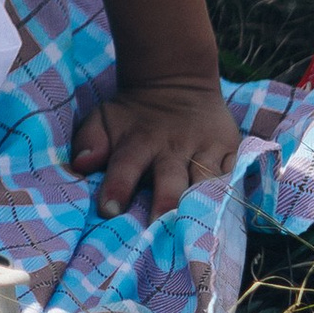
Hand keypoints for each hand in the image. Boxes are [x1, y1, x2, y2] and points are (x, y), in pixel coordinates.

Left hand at [73, 77, 241, 223]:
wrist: (176, 81)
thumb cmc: (133, 115)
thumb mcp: (104, 118)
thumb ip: (90, 141)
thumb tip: (81, 164)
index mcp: (139, 141)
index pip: (125, 165)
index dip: (117, 187)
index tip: (110, 211)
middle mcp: (173, 146)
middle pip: (170, 179)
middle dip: (165, 204)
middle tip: (161, 228)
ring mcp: (204, 147)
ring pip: (205, 181)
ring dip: (201, 206)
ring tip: (198, 232)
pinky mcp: (229, 148)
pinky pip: (233, 174)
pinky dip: (231, 194)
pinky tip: (228, 214)